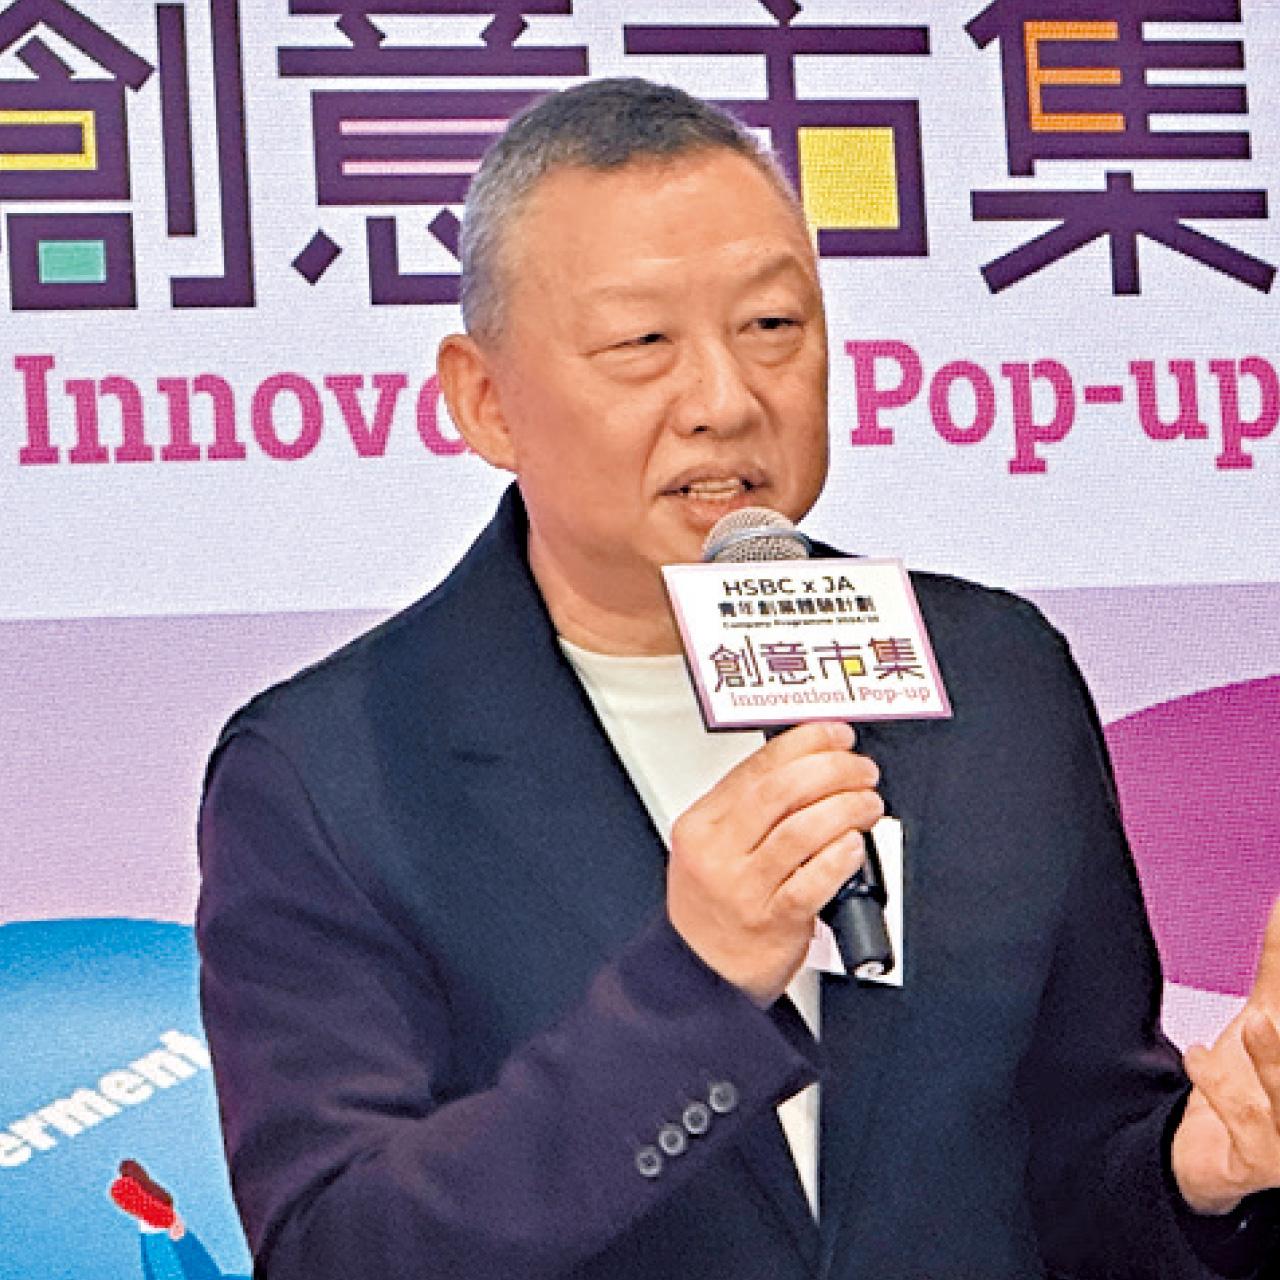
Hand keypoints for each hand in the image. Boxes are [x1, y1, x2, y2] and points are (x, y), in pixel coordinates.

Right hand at [666, 721, 882, 1005]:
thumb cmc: (715, 908)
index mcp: (702, 823)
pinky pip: (813, 880)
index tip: (836, 735)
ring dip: (847, 808)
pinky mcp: (773, 921)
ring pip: (802, 830)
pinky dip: (841, 856)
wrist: (701, 974)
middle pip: (782, 790)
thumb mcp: (711, 848)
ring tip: (867, 804)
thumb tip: (811, 765)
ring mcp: (745, 888)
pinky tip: (855, 846)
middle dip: (833, 769)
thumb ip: (749, 809)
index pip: (757, 766)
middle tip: (861, 770)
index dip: (805, 742)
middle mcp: (720, 852)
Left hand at [1172, 896, 1279, 1214]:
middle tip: (1269, 1018)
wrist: (1217, 1151)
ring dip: (1276, 1064)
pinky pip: (1246, 1126)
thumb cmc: (1258, 1078)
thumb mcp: (1273, 1009)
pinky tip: (1197, 1054)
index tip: (1269, 1008)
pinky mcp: (1263, 1164)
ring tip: (1259, 1023)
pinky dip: (1220, 1086)